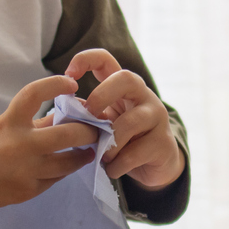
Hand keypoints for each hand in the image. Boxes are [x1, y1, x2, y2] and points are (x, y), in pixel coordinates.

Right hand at [0, 74, 99, 219]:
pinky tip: (68, 165)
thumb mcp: (1, 127)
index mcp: (9, 123)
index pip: (35, 94)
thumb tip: (66, 114)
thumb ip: (33, 123)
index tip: (72, 84)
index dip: (56, 84)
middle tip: (96, 128)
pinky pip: (57, 178)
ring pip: (70, 161)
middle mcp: (20, 146)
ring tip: (89, 149)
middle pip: (69, 134)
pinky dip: (65, 170)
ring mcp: (26, 171)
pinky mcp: (29, 191)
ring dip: (84, 153)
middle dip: (88, 130)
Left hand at [64, 48, 184, 189]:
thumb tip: (65, 111)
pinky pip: (135, 153)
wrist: (156, 166)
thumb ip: (87, 114)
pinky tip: (112, 169)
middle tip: (89, 117)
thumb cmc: (123, 140)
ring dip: (110, 142)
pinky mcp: (162, 143)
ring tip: (102, 155)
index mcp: (123, 86)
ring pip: (131, 121)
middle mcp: (143, 95)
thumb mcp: (103, 123)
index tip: (68, 76)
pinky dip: (117, 165)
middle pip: (126, 78)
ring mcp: (157, 117)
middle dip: (101, 96)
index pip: (105, 59)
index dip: (84, 60)